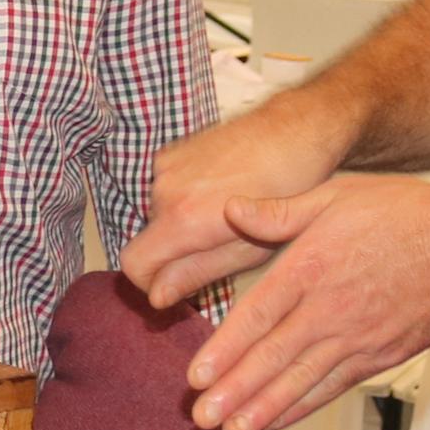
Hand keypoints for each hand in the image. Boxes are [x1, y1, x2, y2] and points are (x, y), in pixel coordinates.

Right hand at [122, 96, 355, 307]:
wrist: (296, 131)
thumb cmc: (286, 193)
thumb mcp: (250, 248)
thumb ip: (197, 273)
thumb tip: (157, 297)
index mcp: (183, 219)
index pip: (133, 265)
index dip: (152, 282)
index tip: (181, 282)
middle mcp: (164, 190)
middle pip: (149, 240)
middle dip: (176, 250)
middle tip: (223, 241)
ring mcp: (164, 166)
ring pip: (158, 216)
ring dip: (183, 222)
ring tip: (225, 212)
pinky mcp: (170, 151)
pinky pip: (164, 190)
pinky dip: (184, 198)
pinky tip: (219, 190)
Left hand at [181, 175, 429, 429]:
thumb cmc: (402, 215)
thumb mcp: (334, 196)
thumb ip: (279, 212)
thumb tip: (231, 208)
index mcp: (310, 268)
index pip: (257, 316)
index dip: (225, 350)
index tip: (196, 377)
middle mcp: (329, 310)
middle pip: (273, 358)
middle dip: (235, 393)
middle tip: (202, 419)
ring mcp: (355, 338)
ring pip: (301, 381)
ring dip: (264, 409)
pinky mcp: (379, 356)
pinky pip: (333, 386)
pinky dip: (303, 407)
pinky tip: (277, 421)